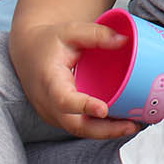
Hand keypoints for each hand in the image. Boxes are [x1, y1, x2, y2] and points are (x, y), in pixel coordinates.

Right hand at [10, 21, 140, 139]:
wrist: (28, 51)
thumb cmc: (49, 42)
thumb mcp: (70, 31)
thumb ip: (97, 34)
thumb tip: (125, 40)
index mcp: (49, 81)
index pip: (63, 99)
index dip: (83, 106)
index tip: (104, 109)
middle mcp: (49, 103)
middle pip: (75, 125)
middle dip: (104, 130)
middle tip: (132, 125)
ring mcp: (54, 113)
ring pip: (80, 130)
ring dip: (107, 132)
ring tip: (135, 125)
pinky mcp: (61, 116)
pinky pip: (81, 126)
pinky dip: (101, 128)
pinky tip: (123, 123)